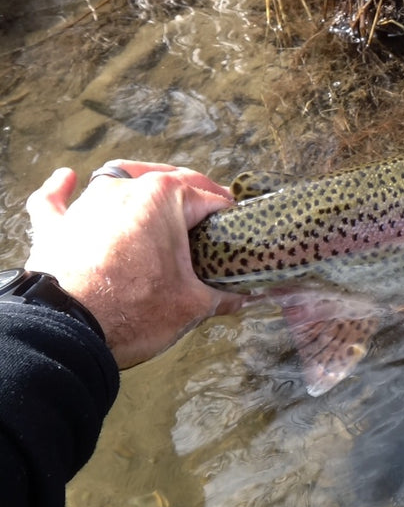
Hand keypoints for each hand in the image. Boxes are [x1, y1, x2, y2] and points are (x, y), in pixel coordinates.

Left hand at [23, 160, 242, 368]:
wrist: (68, 329)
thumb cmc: (134, 310)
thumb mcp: (192, 305)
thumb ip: (224, 295)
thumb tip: (246, 296)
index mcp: (164, 198)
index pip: (210, 199)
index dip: (230, 215)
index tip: (239, 229)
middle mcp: (125, 189)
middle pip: (171, 179)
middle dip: (195, 192)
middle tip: (211, 213)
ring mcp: (86, 204)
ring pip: (118, 179)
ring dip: (141, 185)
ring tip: (158, 194)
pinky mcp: (54, 225)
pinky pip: (55, 199)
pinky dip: (62, 190)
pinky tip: (66, 178)